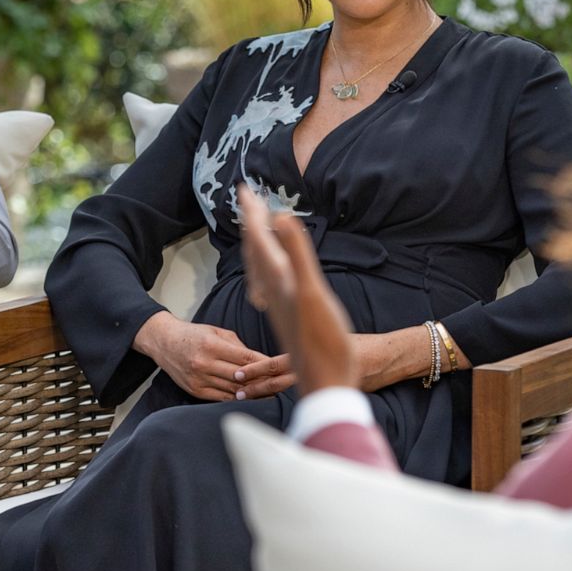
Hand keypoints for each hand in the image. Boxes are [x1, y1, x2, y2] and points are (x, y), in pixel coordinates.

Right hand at [133, 310, 270, 401]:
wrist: (164, 342)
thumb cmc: (193, 335)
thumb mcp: (216, 332)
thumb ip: (237, 346)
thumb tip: (259, 360)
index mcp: (212, 345)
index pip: (245, 358)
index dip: (264, 365)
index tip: (278, 369)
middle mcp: (204, 363)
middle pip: (240, 376)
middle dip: (261, 380)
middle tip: (278, 383)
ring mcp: (199, 378)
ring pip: (232, 389)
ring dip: (251, 391)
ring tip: (267, 392)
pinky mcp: (195, 390)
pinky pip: (221, 397)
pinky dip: (236, 397)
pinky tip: (248, 396)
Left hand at [237, 187, 357, 395]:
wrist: (327, 383)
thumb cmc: (324, 342)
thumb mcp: (312, 292)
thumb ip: (296, 254)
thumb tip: (279, 216)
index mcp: (278, 280)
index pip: (258, 238)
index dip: (252, 212)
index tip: (244, 187)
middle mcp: (273, 291)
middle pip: (255, 250)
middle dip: (251, 223)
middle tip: (246, 198)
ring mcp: (279, 305)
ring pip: (260, 268)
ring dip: (256, 244)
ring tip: (255, 229)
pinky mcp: (287, 316)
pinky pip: (268, 284)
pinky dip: (267, 268)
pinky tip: (271, 274)